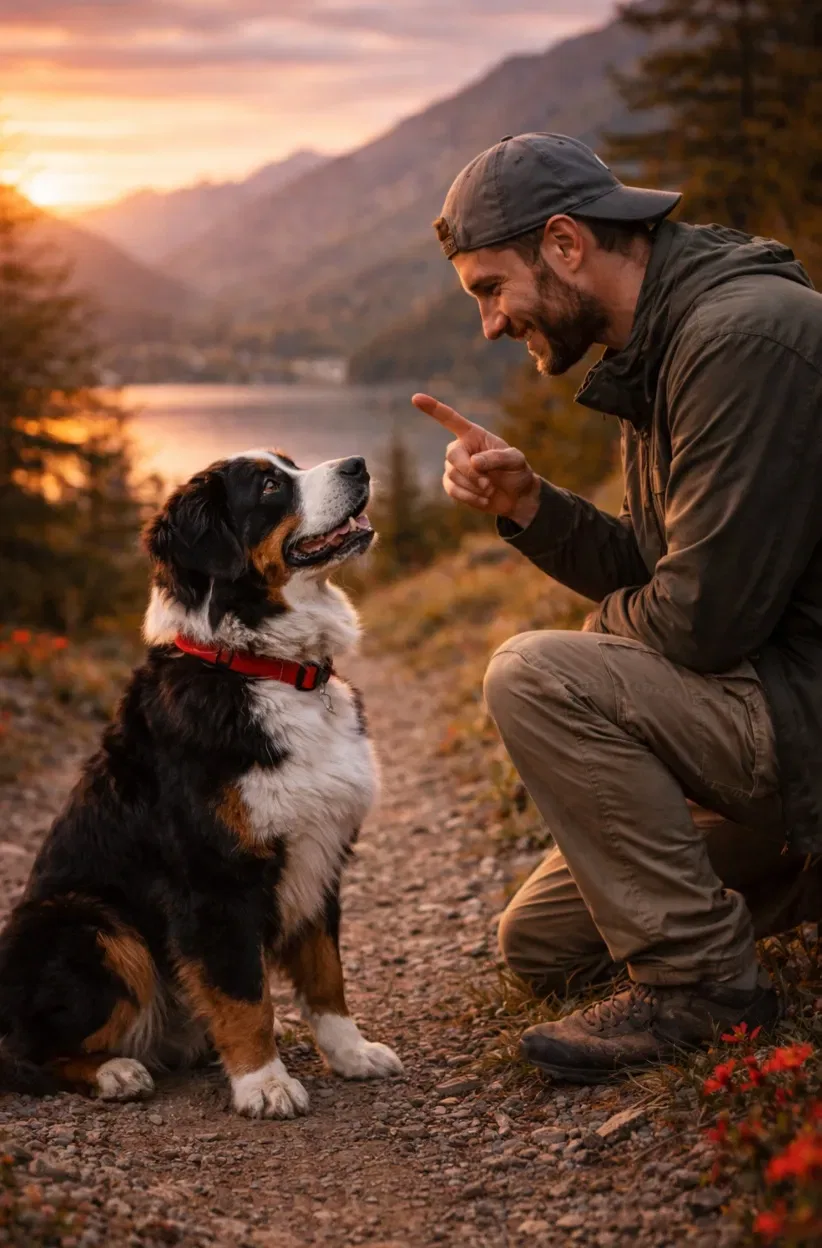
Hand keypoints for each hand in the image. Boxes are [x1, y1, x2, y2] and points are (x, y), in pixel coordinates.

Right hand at [411, 393, 540, 526]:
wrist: (516, 497)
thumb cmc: (517, 472)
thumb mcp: (516, 461)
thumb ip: (497, 458)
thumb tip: (473, 462)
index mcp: (473, 435)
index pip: (450, 419)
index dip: (433, 409)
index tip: (416, 398)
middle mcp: (460, 448)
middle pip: (452, 456)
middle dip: (470, 472)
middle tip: (489, 484)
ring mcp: (454, 467)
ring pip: (453, 476)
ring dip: (475, 487)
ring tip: (491, 490)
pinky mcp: (452, 485)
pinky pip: (453, 490)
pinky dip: (470, 497)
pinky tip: (484, 499)